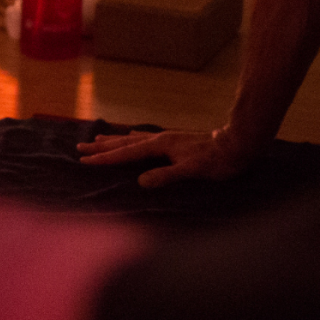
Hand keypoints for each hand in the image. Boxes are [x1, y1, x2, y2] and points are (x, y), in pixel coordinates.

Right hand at [74, 128, 256, 187]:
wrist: (238, 145)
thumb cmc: (217, 161)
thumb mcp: (192, 171)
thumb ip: (166, 176)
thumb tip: (141, 182)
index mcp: (160, 146)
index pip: (126, 153)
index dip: (105, 159)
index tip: (84, 161)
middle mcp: (159, 139)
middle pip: (124, 143)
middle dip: (102, 147)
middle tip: (80, 148)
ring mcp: (166, 139)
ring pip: (132, 139)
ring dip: (113, 140)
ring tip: (97, 138)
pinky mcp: (173, 141)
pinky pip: (143, 139)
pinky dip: (130, 138)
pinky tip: (131, 136)